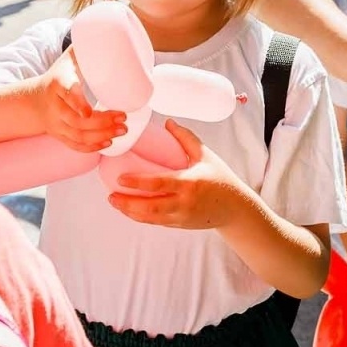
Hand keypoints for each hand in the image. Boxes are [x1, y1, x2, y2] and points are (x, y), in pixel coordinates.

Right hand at [38, 51, 126, 152]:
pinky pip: (74, 145)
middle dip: (102, 122)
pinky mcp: (59, 135)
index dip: (77, 103)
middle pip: (76, 120)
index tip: (90, 111)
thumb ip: (87, 48)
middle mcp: (54, 106)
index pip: (67, 93)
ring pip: (77, 135)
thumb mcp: (68, 59)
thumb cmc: (59, 75)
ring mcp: (56, 123)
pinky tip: (108, 143)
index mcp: (57, 83)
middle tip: (123, 118)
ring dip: (101, 135)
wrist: (35, 99)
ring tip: (121, 130)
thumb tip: (112, 34)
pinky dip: (91, 147)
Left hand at [108, 121, 249, 229]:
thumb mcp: (205, 155)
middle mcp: (184, 202)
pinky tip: (130, 210)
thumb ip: (186, 138)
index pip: (158, 184)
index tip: (120, 178)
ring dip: (130, 212)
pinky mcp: (181, 225)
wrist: (235, 208)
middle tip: (111, 196)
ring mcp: (182, 216)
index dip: (137, 182)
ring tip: (115, 203)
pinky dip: (141, 217)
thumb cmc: (221, 178)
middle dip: (127, 203)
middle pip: (149, 206)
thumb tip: (167, 122)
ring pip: (151, 218)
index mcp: (189, 183)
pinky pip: (157, 222)